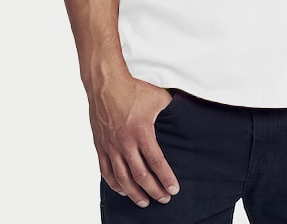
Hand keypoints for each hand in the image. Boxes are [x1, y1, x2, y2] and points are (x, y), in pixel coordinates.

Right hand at [89, 76, 179, 206]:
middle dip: (154, 190)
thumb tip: (186, 114)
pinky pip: (106, 172)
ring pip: (122, 179)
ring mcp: (111, 146)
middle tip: (164, 198)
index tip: (174, 189)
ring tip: (144, 202)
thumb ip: (171, 110)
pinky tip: (123, 190)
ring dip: (134, 193)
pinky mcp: (100, 146)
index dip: (166, 178)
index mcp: (142, 131)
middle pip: (141, 175)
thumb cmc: (132, 89)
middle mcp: (125, 142)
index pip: (156, 162)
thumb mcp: (157, 97)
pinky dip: (115, 184)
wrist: (106, 83)